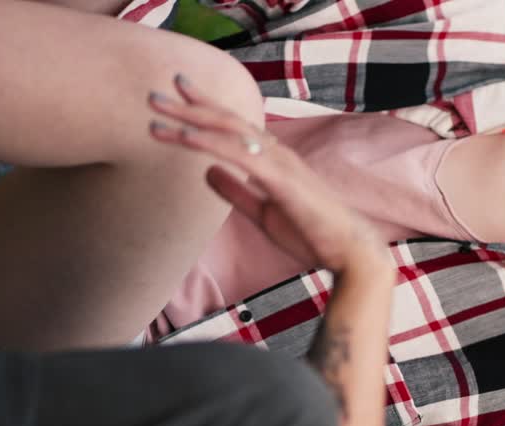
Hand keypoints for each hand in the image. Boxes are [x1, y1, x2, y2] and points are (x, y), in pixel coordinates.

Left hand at [147, 74, 389, 274]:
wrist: (349, 251)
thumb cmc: (312, 235)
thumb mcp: (262, 213)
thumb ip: (235, 191)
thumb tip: (206, 172)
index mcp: (273, 159)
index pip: (233, 127)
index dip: (204, 110)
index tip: (176, 97)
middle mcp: (276, 152)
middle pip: (227, 119)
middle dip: (190, 105)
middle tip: (154, 94)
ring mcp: (279, 162)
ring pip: (228, 130)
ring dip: (190, 118)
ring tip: (157, 109)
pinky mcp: (280, 178)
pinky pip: (238, 153)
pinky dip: (209, 142)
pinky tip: (185, 136)